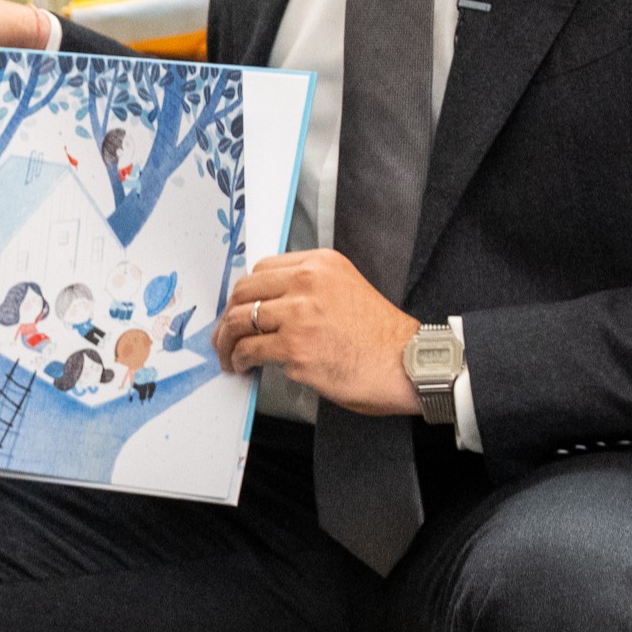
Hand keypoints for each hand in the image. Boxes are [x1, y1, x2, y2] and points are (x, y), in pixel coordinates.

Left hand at [213, 252, 425, 418]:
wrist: (406, 363)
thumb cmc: (380, 336)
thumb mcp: (345, 289)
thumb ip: (310, 290)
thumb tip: (271, 309)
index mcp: (320, 264)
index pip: (263, 269)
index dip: (245, 293)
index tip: (239, 308)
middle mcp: (308, 282)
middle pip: (245, 292)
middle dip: (228, 316)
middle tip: (225, 334)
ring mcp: (300, 315)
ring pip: (241, 321)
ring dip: (227, 341)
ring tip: (228, 355)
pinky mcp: (296, 348)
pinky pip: (251, 350)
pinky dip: (241, 360)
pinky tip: (243, 367)